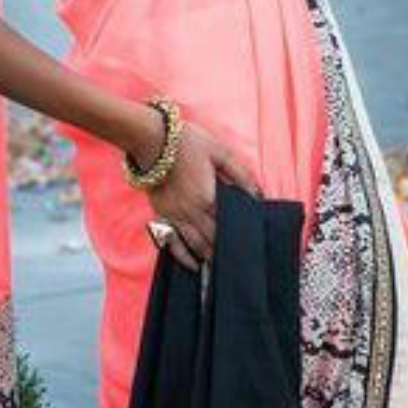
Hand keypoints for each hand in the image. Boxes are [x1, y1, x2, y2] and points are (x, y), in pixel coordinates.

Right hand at [129, 113, 262, 271]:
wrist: (150, 139)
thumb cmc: (186, 142)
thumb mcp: (220, 152)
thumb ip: (240, 174)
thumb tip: (257, 194)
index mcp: (208, 198)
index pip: (229, 225)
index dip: (241, 237)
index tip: (252, 248)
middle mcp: (190, 213)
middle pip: (213, 240)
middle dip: (227, 252)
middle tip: (240, 264)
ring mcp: (174, 216)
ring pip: (195, 245)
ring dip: (209, 257)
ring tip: (222, 269)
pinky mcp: (160, 215)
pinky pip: (171, 242)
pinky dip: (183, 256)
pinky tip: (194, 265)